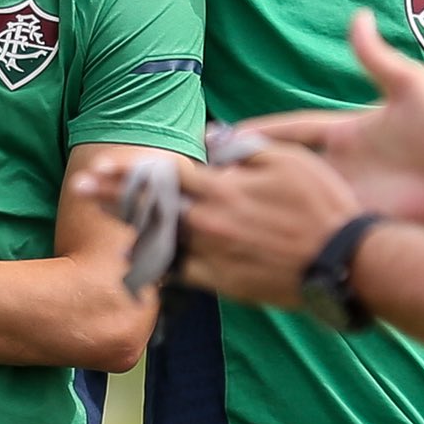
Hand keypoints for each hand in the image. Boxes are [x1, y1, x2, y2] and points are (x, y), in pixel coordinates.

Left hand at [79, 144, 360, 309]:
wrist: (343, 261)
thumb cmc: (323, 203)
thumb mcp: (289, 158)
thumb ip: (244, 146)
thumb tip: (210, 139)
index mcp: (222, 187)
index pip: (164, 173)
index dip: (129, 169)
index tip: (98, 167)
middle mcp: (209, 222)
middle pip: (151, 207)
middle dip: (112, 197)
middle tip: (79, 190)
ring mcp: (213, 255)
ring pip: (161, 242)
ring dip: (131, 230)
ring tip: (106, 224)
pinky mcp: (223, 284)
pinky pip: (181, 275)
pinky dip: (159, 267)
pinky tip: (143, 262)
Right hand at [240, 10, 423, 228]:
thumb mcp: (410, 86)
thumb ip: (377, 58)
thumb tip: (360, 16)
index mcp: (348, 131)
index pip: (293, 129)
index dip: (260, 130)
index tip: (224, 132)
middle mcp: (342, 164)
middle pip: (284, 164)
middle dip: (248, 167)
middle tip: (206, 171)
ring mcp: (347, 193)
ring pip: (294, 196)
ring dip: (262, 197)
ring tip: (219, 201)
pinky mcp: (355, 219)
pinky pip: (316, 221)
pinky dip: (288, 224)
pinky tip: (257, 229)